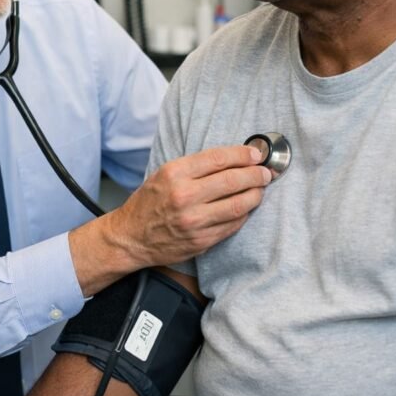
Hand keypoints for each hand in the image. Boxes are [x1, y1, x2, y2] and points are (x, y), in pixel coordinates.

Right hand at [70, 145, 270, 295]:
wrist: (131, 237)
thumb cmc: (149, 202)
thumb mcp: (164, 174)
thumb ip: (196, 166)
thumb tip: (232, 158)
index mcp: (175, 173)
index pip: (219, 158)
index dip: (243, 154)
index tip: (255, 154)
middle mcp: (185, 196)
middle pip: (233, 180)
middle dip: (256, 174)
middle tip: (265, 172)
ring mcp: (194, 221)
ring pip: (239, 204)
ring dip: (255, 194)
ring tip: (260, 189)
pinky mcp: (202, 241)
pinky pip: (233, 225)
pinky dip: (244, 214)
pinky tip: (246, 207)